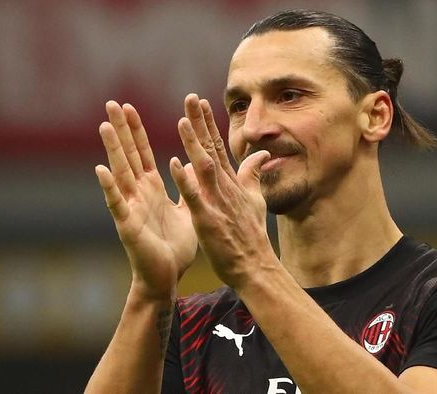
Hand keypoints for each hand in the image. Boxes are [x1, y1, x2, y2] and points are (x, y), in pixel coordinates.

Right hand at [95, 101, 196, 299]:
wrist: (167, 277)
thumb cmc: (175, 246)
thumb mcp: (188, 209)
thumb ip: (187, 186)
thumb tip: (191, 164)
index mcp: (153, 189)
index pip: (143, 153)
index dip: (136, 131)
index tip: (129, 107)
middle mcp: (138, 194)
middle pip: (128, 155)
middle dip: (121, 130)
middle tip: (112, 103)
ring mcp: (131, 208)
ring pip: (120, 173)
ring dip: (112, 150)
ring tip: (104, 125)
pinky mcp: (129, 225)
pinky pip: (118, 204)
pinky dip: (110, 187)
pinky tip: (101, 170)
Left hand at [169, 94, 277, 288]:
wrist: (254, 264)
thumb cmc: (252, 234)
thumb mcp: (256, 199)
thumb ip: (254, 174)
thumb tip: (262, 154)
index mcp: (231, 182)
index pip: (217, 146)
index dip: (207, 123)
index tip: (198, 102)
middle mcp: (224, 187)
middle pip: (210, 149)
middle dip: (199, 123)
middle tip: (189, 98)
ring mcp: (216, 202)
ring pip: (203, 167)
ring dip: (193, 144)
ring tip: (182, 121)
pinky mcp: (208, 219)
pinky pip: (194, 197)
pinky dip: (185, 179)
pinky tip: (174, 163)